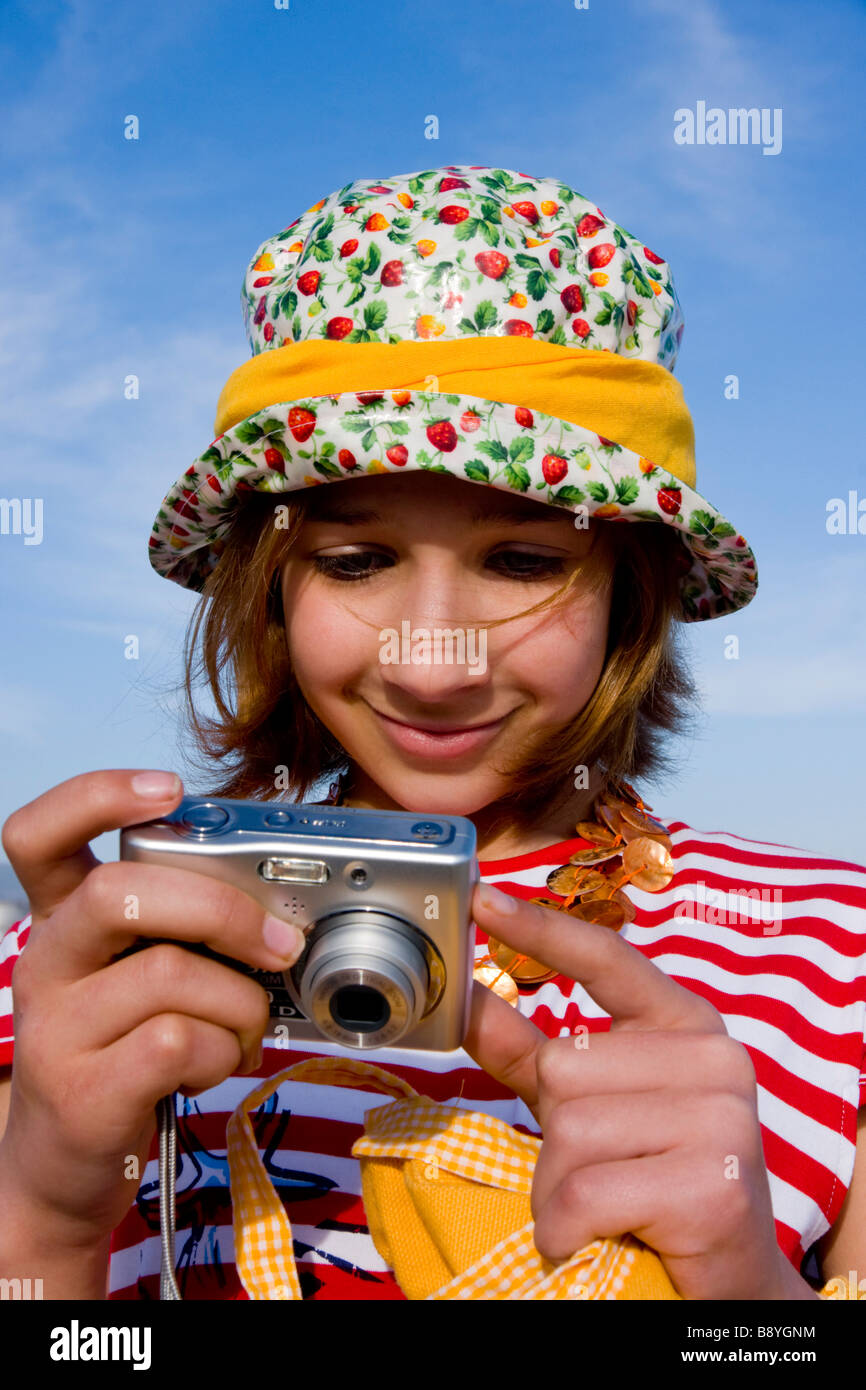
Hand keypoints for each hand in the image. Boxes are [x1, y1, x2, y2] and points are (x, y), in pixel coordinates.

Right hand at [0, 770, 305, 1248]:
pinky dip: (221, 1052)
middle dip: (222, 910)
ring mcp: (56, 1030)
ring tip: (243, 1032)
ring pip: (170, 974)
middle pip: (121, 894)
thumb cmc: (127, 1051)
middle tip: (277, 944)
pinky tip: (210, 1067)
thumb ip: (184, 930)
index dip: (97, 796)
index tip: (169, 788)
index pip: (40, 833)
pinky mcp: (82, 1091)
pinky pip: (177, 1042)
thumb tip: (279, 907)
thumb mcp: (141, 975)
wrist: (69, 1167)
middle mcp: (47, 963)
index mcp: (63, 920)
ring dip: (240, 1005)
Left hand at [464, 882, 797, 1300]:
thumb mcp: (595, 1106)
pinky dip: (567, 1228)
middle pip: (563, 1067)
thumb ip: (533, 1051)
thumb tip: (470, 997)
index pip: (607, 959)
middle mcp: (714, 1056)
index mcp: (686, 1024)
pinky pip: (584, 1193)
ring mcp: (721, 1117)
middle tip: (601, 1174)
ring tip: (605, 1212)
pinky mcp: (712, 1182)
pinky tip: (597, 1240)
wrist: (729, 1283)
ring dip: (559, 1189)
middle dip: (555, 1135)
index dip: (541, 929)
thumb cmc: (656, 1183)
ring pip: (569, 1133)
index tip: (484, 897)